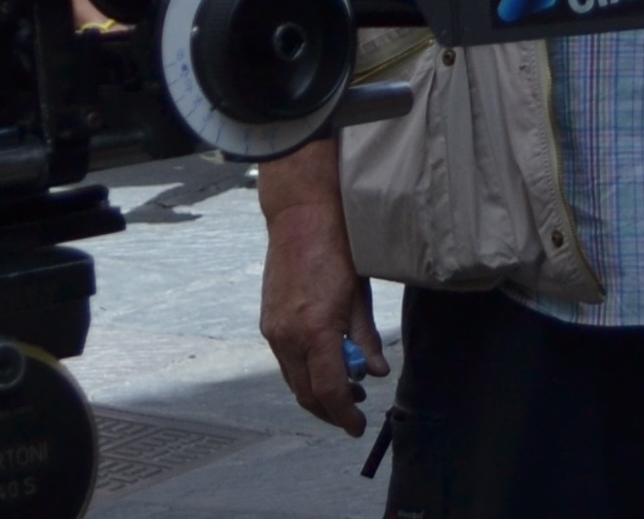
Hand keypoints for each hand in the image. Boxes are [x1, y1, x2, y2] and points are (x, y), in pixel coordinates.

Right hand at [259, 187, 381, 433]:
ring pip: (293, 380)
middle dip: (330, 410)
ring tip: (345, 391)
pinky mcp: (268, 323)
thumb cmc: (338, 249)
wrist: (300, 217)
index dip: (344, 414)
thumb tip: (376, 373)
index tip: (358, 426)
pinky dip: (304, 372)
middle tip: (353, 414)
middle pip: (306, 393)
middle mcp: (288, 336)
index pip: (329, 390)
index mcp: (316, 330)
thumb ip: (366, 338)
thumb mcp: (361, 295)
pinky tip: (325, 366)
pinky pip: (285, 361)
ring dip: (316, 393)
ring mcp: (273, 331)